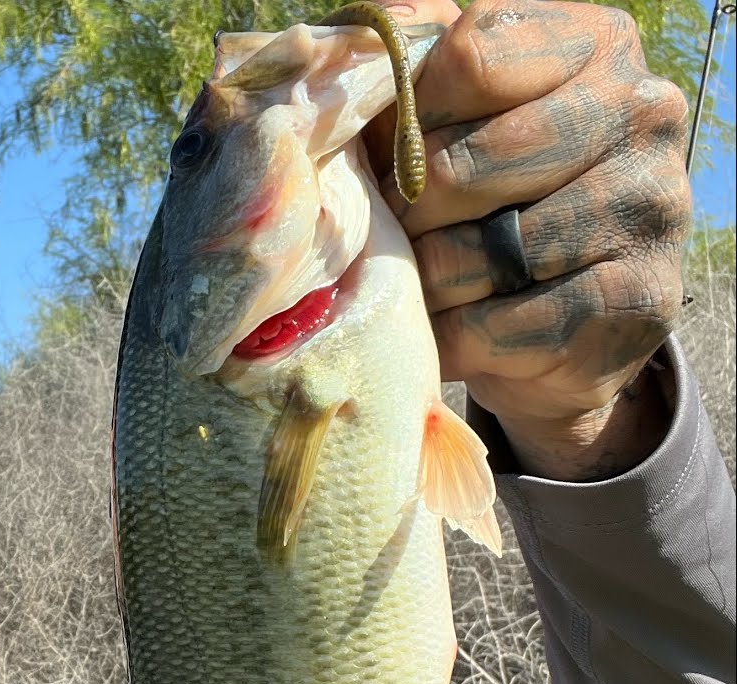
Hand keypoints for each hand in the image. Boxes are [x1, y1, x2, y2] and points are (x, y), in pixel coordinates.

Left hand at [362, 0, 691, 480]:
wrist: (559, 317)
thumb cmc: (485, 193)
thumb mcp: (449, 117)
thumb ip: (405, 79)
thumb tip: (335, 75)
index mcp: (594, 44)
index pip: (470, 59)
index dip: (408, 118)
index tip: (397, 152)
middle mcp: (643, 112)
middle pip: (460, 166)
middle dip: (406, 214)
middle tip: (399, 234)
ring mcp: (651, 206)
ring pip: (475, 255)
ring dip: (427, 281)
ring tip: (426, 281)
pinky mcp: (640, 301)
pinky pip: (496, 325)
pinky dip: (454, 336)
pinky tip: (455, 327)